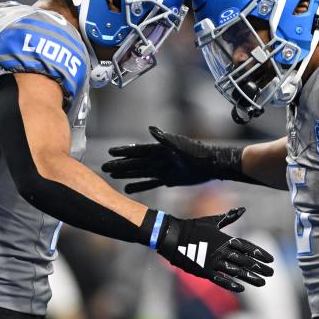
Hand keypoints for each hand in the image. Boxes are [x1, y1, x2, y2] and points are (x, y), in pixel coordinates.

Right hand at [103, 126, 242, 192]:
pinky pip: (151, 183)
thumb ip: (165, 138)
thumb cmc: (200, 152)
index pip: (138, 150)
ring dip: (127, 175)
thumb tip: (151, 129)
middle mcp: (159, 159)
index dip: (124, 151)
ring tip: (112, 176)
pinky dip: (140, 186)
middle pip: (136, 162)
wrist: (213, 165)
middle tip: (105, 167)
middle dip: (121, 164)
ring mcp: (163, 169)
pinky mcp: (169, 180)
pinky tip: (128, 189)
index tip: (110, 152)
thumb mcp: (182, 145)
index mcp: (160, 148)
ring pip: (140, 173)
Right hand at [154, 208, 273, 292]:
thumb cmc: (192, 227)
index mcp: (225, 238)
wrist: (172, 236)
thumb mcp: (212, 220)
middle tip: (271, 273)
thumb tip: (242, 209)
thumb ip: (229, 217)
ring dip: (250, 277)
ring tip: (262, 282)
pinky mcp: (203, 271)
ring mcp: (213, 262)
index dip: (260, 254)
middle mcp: (222, 251)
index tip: (271, 260)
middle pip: (245, 261)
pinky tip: (241, 289)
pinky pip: (219, 279)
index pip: (247, 247)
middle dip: (259, 267)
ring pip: (236, 271)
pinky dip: (230, 284)